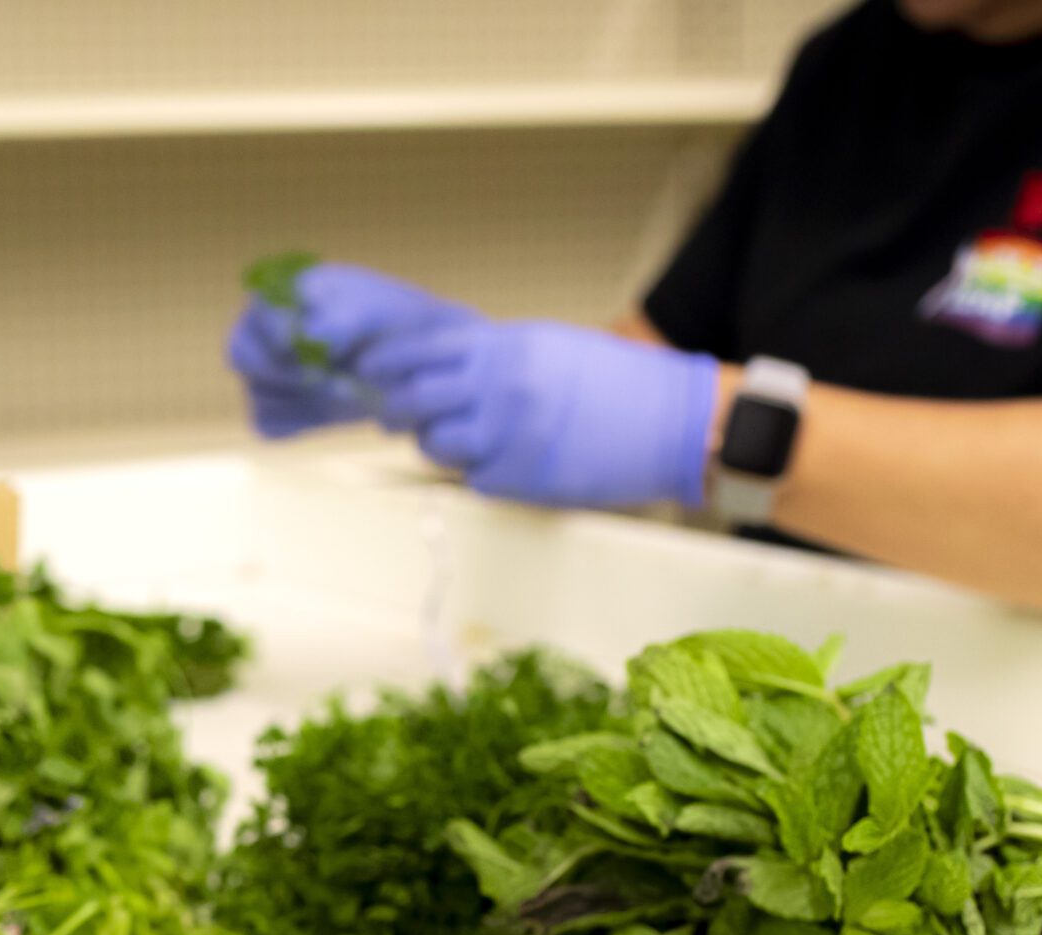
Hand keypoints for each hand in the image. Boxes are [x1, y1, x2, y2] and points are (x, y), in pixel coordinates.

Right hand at [226, 264, 458, 437]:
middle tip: (326, 378)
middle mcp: (261, 332)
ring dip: (301, 398)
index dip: (282, 333)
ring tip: (345, 389)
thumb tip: (310, 340)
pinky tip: (328, 410)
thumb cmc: (386, 321)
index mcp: (281, 293)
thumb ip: (339, 319)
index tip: (319, 348)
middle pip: (240, 354)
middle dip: (286, 372)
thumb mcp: (373, 309)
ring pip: (258, 393)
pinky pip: (268, 424)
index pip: (259, 311)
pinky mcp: (272, 410)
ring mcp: (263, 374)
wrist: (405, 360)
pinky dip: (299, 422)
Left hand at [351, 305, 720, 511]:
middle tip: (394, 418)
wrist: (674, 422)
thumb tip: (435, 371)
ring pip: (435, 446)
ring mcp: (509, 434)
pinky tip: (504, 464)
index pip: (420, 349)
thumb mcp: (548, 347)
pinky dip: (479, 475)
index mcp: (506, 346)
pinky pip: (472, 481)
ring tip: (459, 442)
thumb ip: (491, 357)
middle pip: (413, 401)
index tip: (368, 371)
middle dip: (395, 412)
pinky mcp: (522, 477)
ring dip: (436, 447)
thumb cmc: (613, 382)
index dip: (384, 362)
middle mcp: (500, 386)